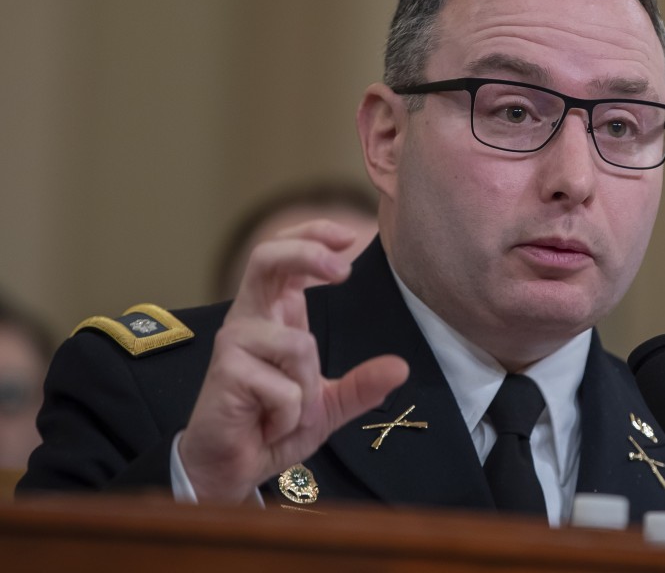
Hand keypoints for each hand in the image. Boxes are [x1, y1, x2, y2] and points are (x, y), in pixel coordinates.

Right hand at [179, 220, 407, 502]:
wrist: (232, 467)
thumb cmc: (272, 425)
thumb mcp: (327, 405)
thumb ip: (361, 386)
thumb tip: (400, 368)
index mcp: (274, 314)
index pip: (284, 255)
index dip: (312, 235)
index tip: (349, 236)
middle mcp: (250, 319)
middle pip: (265, 257)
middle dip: (306, 253)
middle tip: (342, 271)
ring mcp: (235, 343)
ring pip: (298, 345)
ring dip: (307, 388)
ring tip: (288, 414)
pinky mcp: (226, 371)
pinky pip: (285, 388)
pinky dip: (291, 415)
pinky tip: (269, 425)